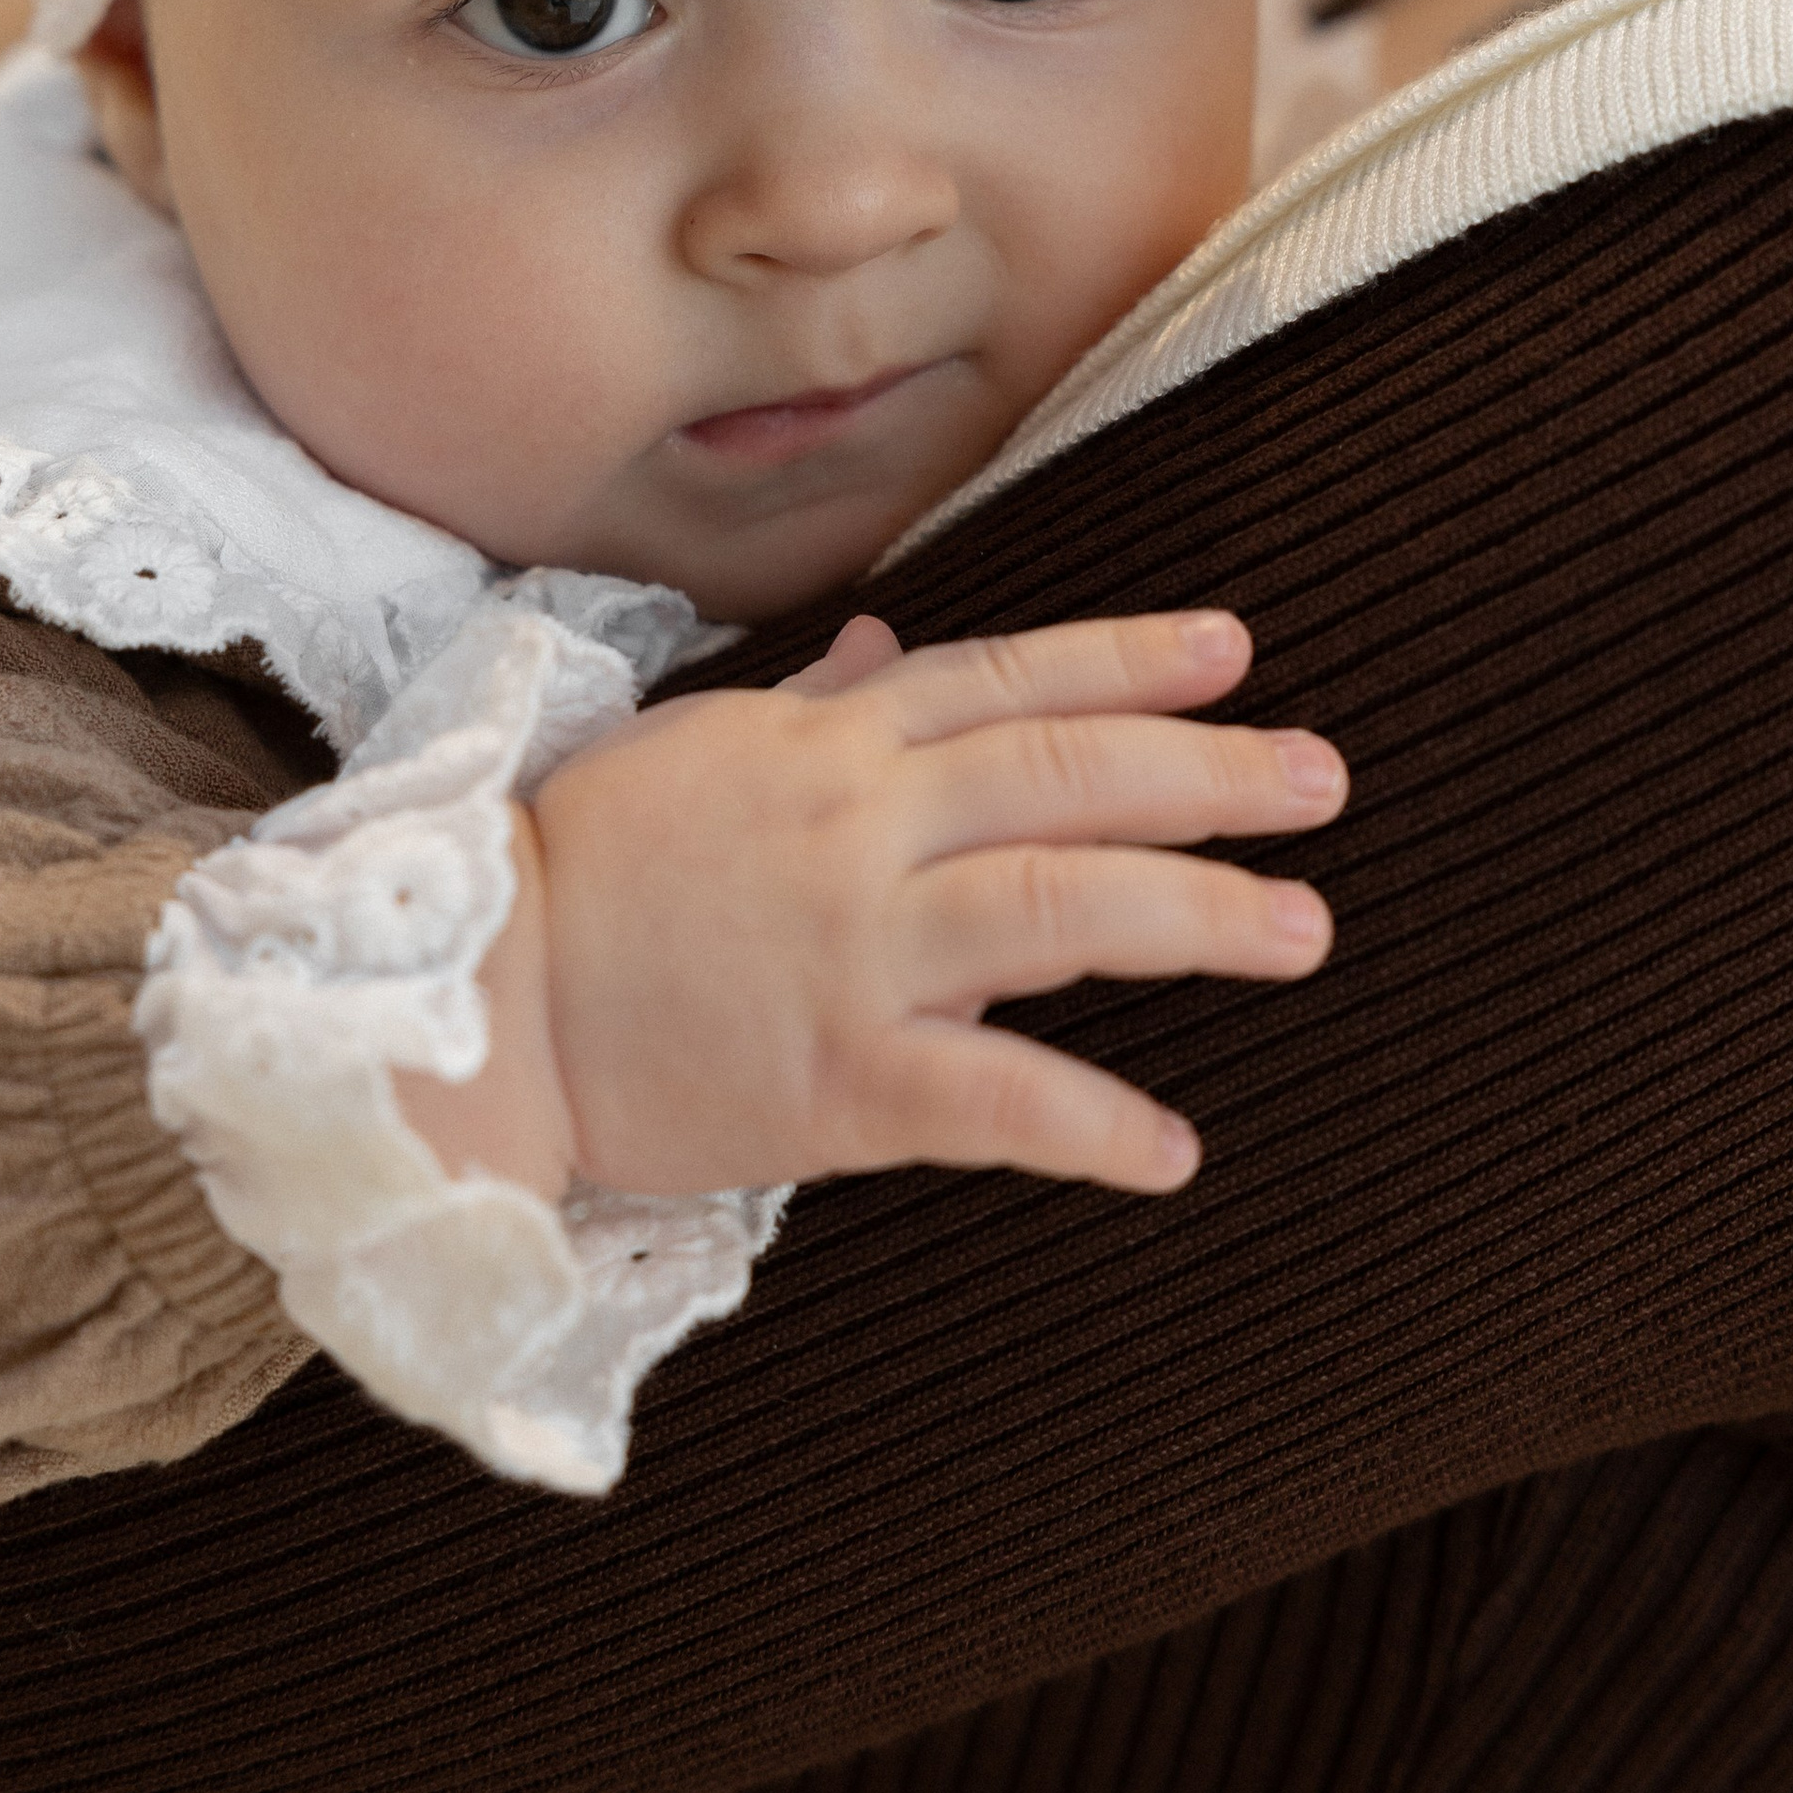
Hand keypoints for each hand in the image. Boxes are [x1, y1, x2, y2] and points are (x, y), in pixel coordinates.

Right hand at [401, 611, 1344, 1205]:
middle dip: (1210, 773)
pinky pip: (993, 1101)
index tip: (1236, 654)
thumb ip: (817, 706)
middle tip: (1324, 779)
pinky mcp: (836, 1083)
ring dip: (1198, 916)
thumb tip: (890, 641)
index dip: (1132, 662)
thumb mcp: (701, 751)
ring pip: (1061, 907)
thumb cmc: (579, 870)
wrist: (469, 1002)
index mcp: (830, 744)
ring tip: (1304, 927)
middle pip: (1068, 776)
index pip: (1011, 679)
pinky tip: (1173, 1152)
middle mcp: (859, 826)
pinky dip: (1091, 1125)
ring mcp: (854, 950)